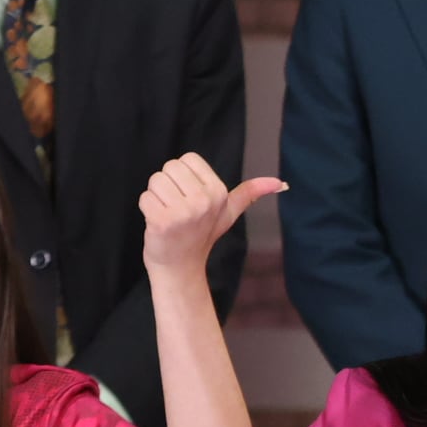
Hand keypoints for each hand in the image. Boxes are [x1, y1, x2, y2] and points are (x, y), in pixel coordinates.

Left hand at [138, 154, 282, 276]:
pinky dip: (147, 210)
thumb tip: (281, 183)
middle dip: (167, 186)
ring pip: (155, 181)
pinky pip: (145, 198)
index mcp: (220, 192)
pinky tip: (158, 224)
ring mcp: (184, 212)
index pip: (186, 159)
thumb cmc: (201, 235)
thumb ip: (249, 193)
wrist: (180, 267)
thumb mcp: (228, 213)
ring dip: (156, 198)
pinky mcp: (163, 221)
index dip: (183, 177)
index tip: (190, 198)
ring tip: (168, 216)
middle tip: (177, 209)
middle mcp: (205, 200)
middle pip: (168, 168)